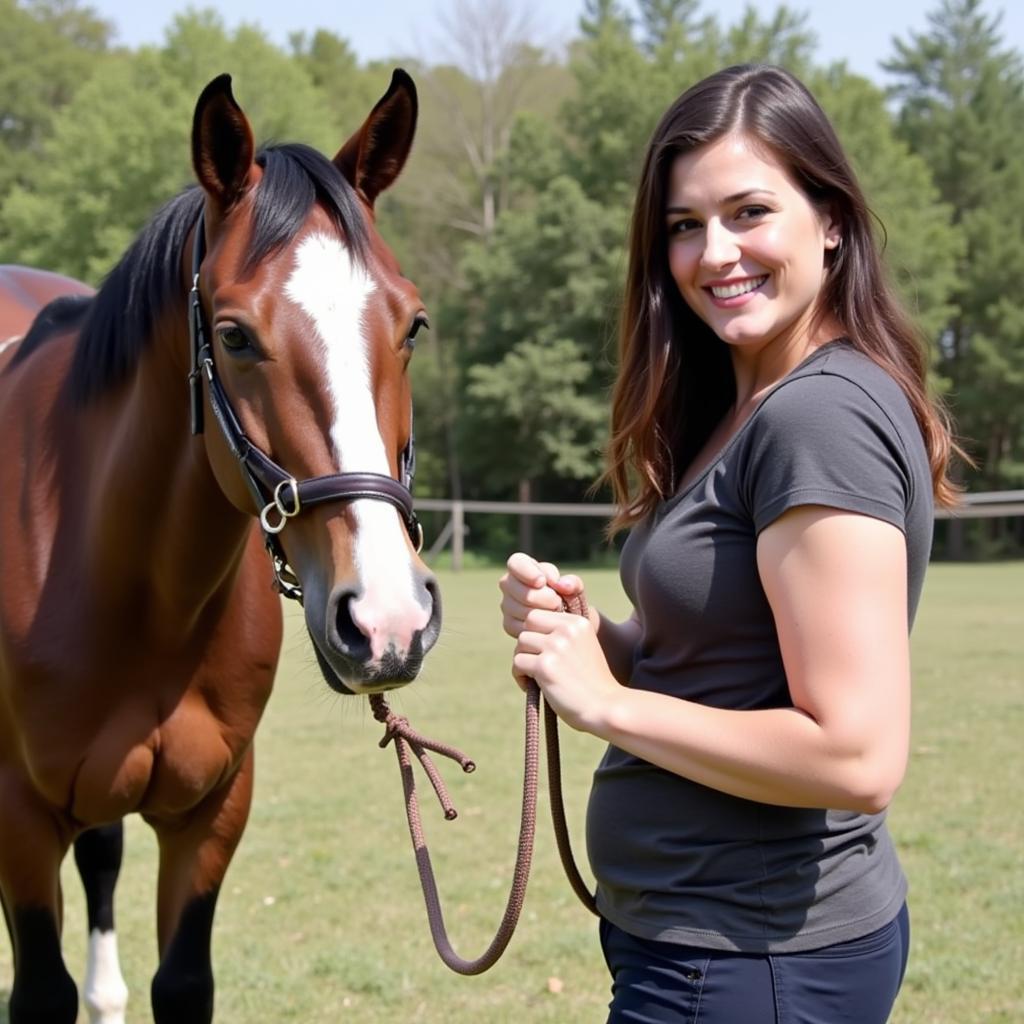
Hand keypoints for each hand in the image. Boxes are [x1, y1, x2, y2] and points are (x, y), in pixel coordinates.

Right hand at [499, 552, 594, 639]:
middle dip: (543, 597)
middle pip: (519, 590)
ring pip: (521, 610)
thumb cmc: (569, 598)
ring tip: (556, 613)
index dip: (528, 572)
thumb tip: (563, 585)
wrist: (566, 621)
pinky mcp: (508, 624)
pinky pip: (521, 626)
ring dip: (543, 613)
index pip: (516, 563)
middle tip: (558, 602)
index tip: (542, 582)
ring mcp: (506, 604)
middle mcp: (509, 584)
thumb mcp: (575, 589)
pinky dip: (538, 627)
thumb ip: (572, 583)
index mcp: (521, 566)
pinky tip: (548, 625)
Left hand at [512, 607, 620, 733]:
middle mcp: (567, 629)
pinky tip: (532, 687)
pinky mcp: (545, 666)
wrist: (605, 707)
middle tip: (535, 662)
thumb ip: (562, 635)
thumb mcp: (583, 647)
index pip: (540, 614)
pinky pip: (517, 663)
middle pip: (528, 622)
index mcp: (577, 622)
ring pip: (521, 643)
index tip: (543, 651)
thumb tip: (528, 631)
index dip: (536, 631)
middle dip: (527, 642)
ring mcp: (555, 646)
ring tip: (535, 677)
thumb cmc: (592, 683)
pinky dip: (520, 676)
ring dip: (523, 660)